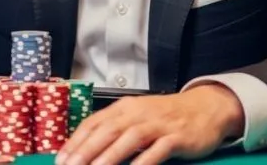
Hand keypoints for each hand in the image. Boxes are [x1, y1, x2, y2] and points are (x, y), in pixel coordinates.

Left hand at [57, 85, 243, 164]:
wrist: (205, 108)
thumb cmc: (167, 115)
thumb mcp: (138, 115)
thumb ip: (116, 128)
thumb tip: (88, 147)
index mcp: (125, 108)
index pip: (94, 123)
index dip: (76, 141)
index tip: (60, 159)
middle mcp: (138, 113)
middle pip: (107, 131)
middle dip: (85, 151)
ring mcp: (158, 124)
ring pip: (128, 139)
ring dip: (109, 156)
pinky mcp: (176, 137)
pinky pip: (157, 150)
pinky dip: (144, 161)